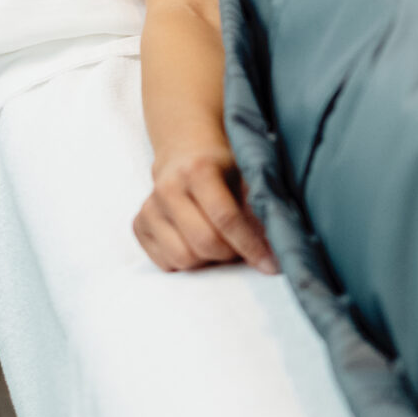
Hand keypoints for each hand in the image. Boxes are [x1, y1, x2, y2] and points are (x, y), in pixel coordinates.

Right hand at [133, 142, 276, 273]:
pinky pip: (166, 262)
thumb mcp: (248, 174)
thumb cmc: (225, 166)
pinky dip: (188, 261)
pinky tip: (197, 241)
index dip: (251, 246)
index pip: (226, 218)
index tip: (271, 264)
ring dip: (208, 259)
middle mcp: (168, 187)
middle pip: (204, 243)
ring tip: (219, 241)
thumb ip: (260, 204)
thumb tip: (279, 242)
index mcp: (198, 170)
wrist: (186, 152)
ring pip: (184, 258)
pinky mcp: (138, 224)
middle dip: (230, 253)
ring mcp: (149, 207)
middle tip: (242, 246)